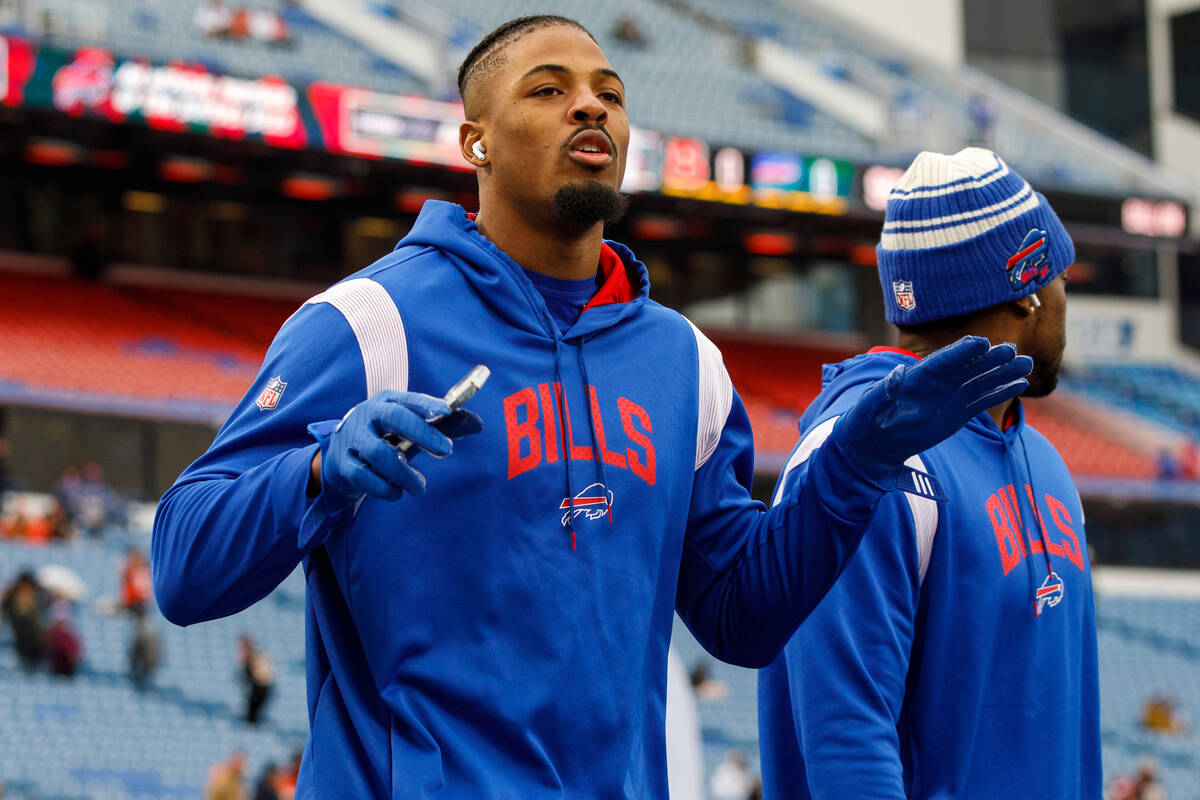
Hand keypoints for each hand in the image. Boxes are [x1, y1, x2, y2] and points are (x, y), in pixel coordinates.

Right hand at [316, 391, 482, 501]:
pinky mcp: (342, 463)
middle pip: (395, 418)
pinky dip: (384, 488)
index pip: (409, 399)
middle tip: (448, 450)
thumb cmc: (386, 438)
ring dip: (404, 473)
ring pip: (379, 453)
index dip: (428, 404)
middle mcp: (368, 415)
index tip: (447, 411)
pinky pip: (363, 476)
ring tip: (419, 487)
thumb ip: (443, 426)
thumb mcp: (411, 429)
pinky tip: (396, 493)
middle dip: (423, 433)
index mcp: (387, 402)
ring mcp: (352, 438)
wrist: (341, 455)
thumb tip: (479, 424)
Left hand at [833, 336, 1031, 484]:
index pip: (941, 361)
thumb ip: (879, 393)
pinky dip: (1000, 392)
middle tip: (1012, 350)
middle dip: (989, 358)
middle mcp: (936, 383)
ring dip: (1002, 372)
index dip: (960, 352)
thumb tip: (895, 374)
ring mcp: (948, 397)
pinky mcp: (957, 413)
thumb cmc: (863, 424)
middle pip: (966, 366)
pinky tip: (1020, 384)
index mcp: (914, 377)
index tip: (981, 342)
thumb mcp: (865, 410)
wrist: (872, 445)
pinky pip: (982, 400)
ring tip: (1026, 364)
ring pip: (979, 381)